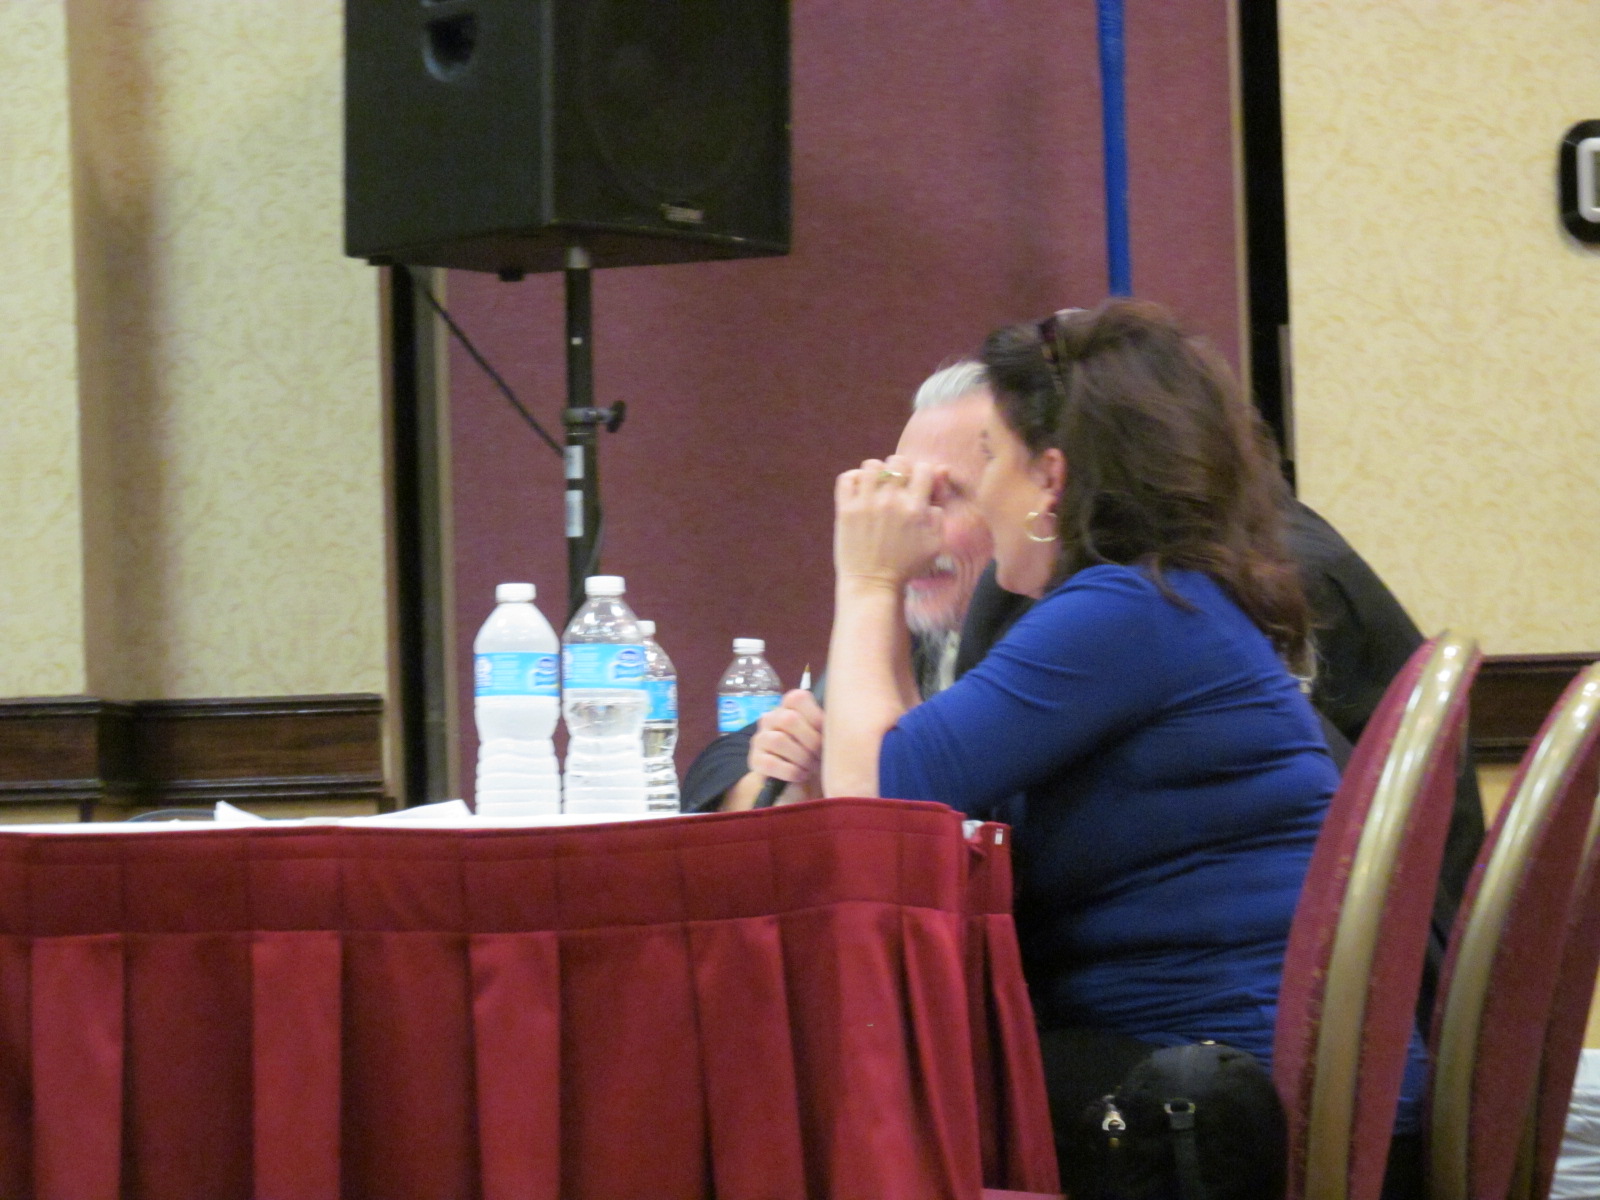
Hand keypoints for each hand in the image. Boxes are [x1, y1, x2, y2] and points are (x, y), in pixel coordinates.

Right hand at [747, 688, 824, 797]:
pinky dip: (790, 771)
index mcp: (789, 707)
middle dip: (811, 741)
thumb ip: (830, 725)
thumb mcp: (826, 739)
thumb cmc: (816, 756)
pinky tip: (800, 775)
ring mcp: (760, 739)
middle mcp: (771, 718)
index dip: (815, 717)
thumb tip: (844, 724)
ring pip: (778, 740)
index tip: (826, 735)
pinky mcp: (755, 760)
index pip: (797, 698)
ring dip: (801, 757)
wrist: (798, 787)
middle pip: (789, 719)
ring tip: (811, 768)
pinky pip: (770, 762)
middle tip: (821, 757)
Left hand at [834, 456, 945, 588]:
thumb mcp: (935, 543)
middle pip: (897, 462)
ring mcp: (865, 504)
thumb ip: (939, 512)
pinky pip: (846, 478)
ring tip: (876, 487)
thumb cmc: (906, 566)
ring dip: (876, 473)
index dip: (924, 474)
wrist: (873, 584)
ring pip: (871, 465)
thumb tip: (936, 483)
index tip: (918, 487)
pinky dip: (853, 479)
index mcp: (915, 508)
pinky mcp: (845, 510)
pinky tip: (859, 490)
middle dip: (901, 470)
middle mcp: (891, 501)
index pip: (924, 468)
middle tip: (897, 486)